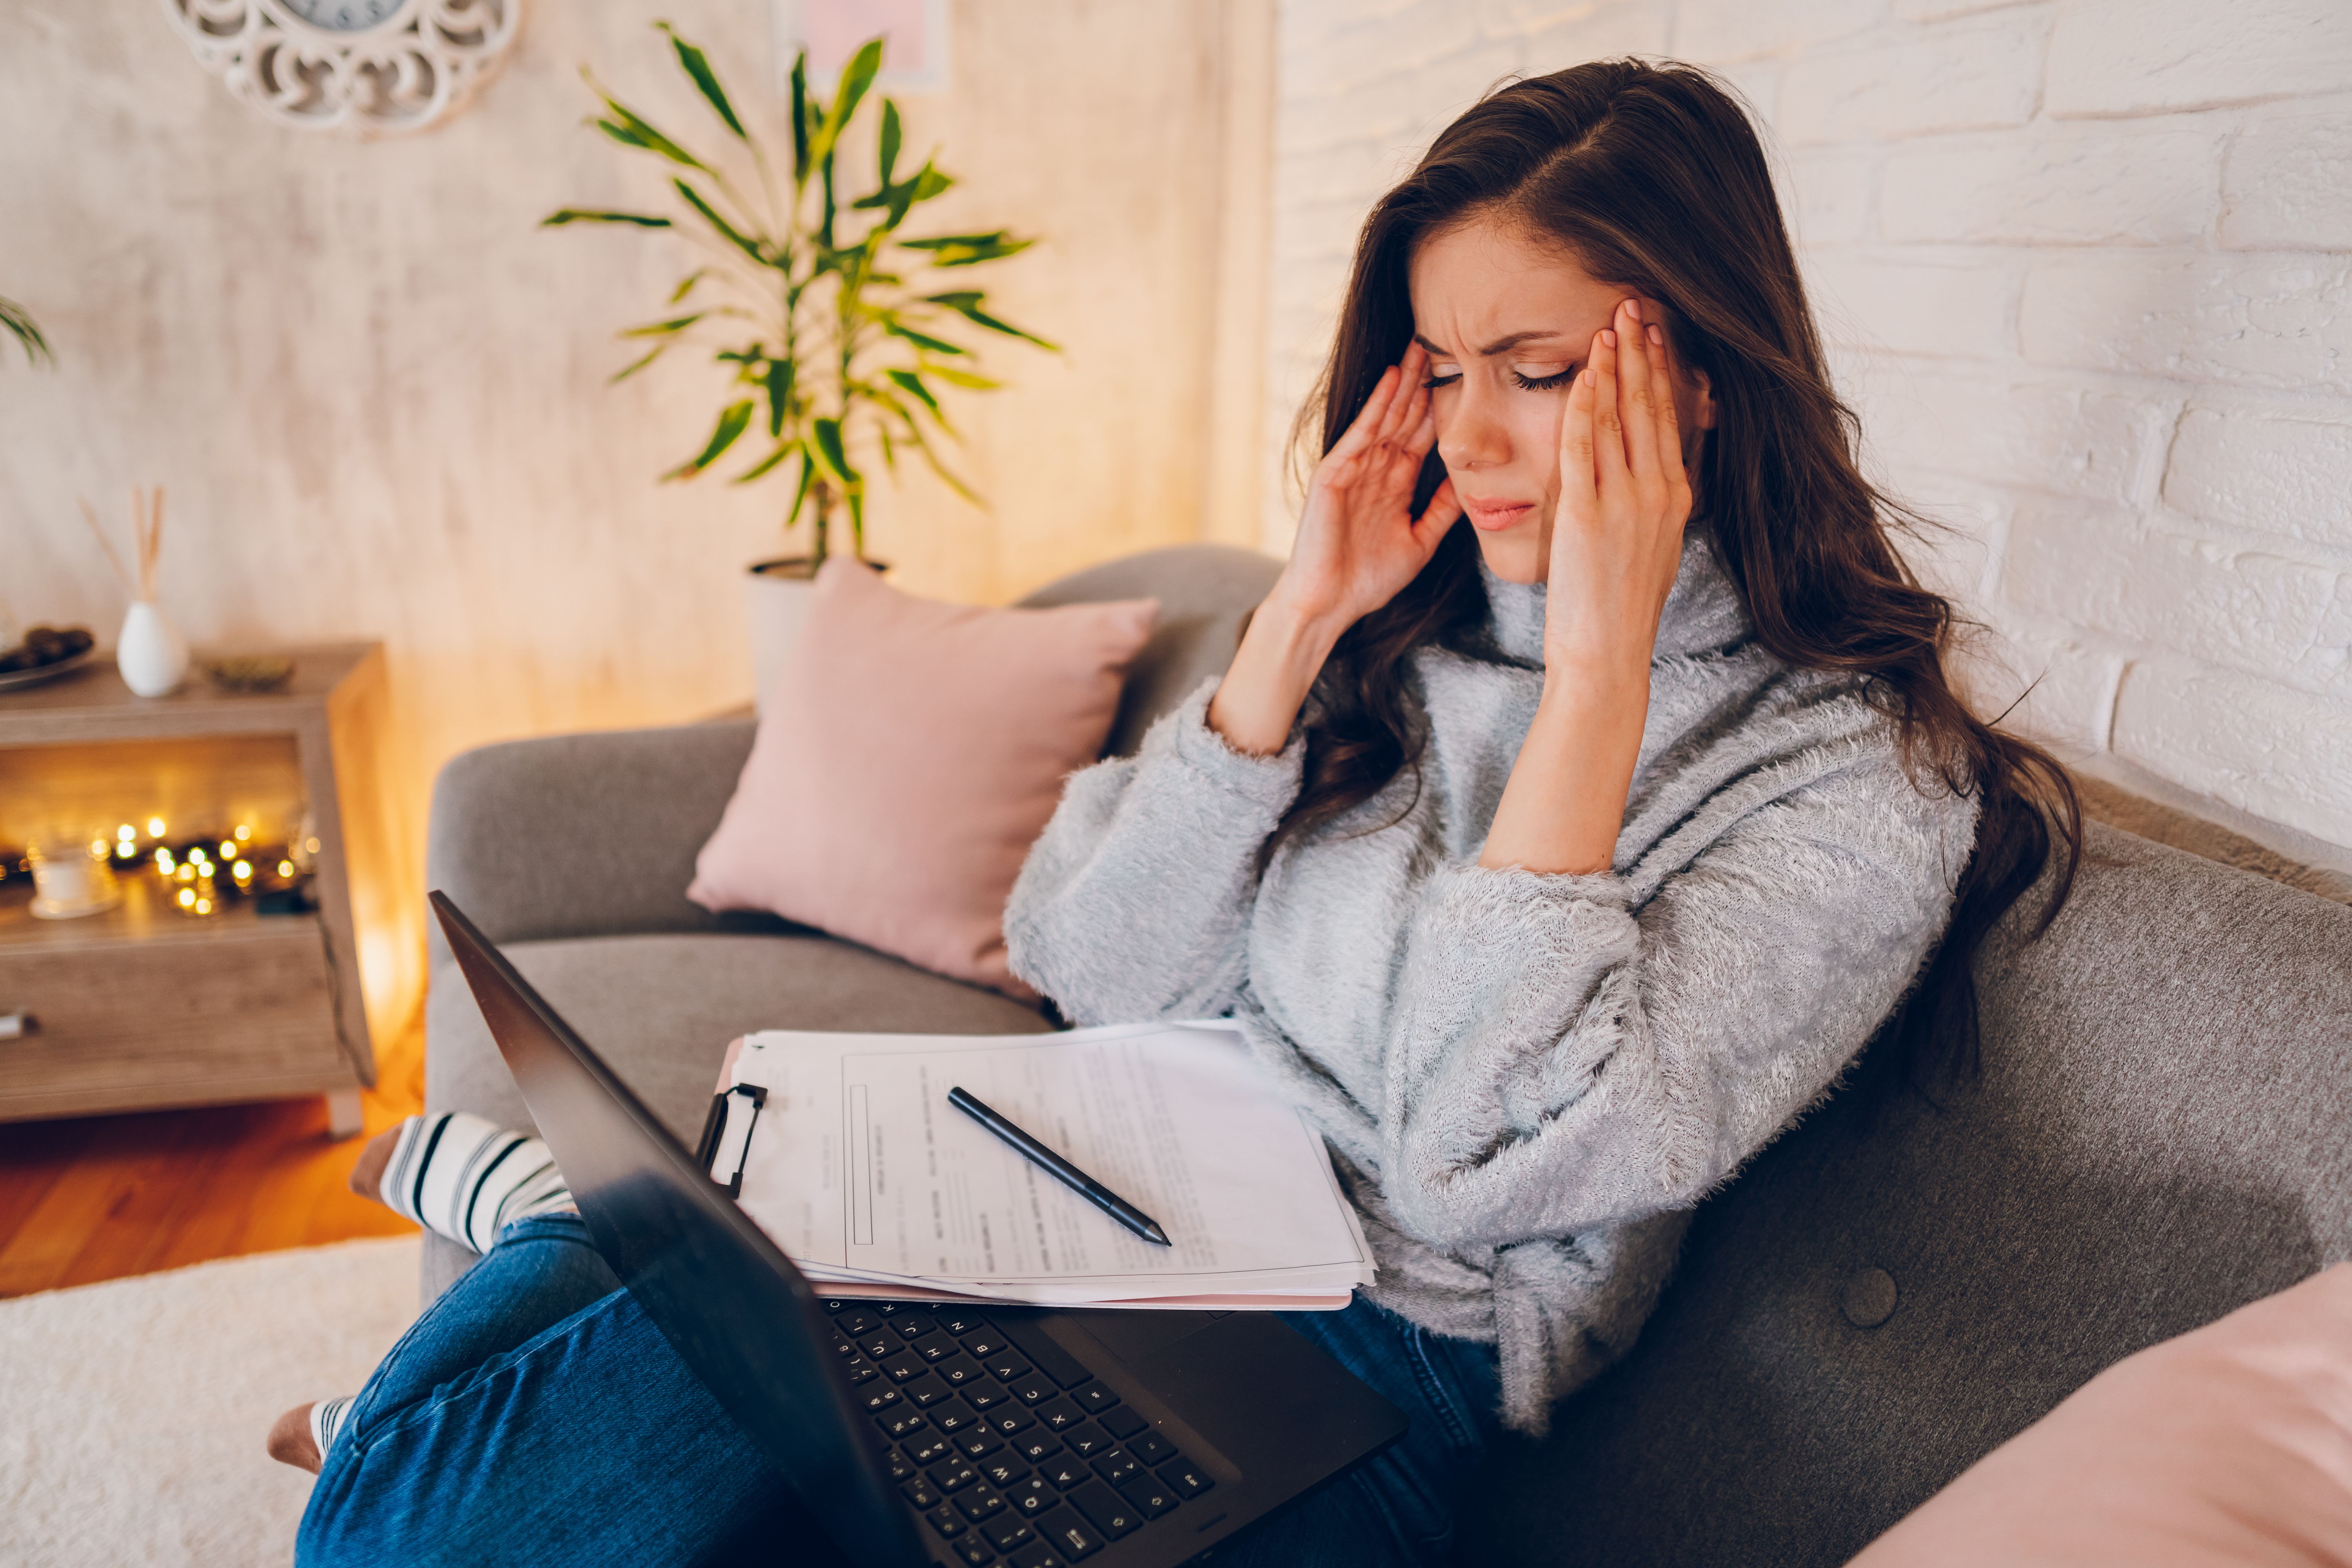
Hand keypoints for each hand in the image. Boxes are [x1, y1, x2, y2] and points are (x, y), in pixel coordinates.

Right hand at [1207, 344, 1462, 754]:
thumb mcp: (1420, 541)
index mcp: (1394, 484)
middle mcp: (1374, 470)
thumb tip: (1472, 485)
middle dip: (1424, 381)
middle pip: (1404, 416)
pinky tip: (1393, 378)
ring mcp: (1352, 469)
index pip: (1422, 435)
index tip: (1467, 376)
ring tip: (1422, 345)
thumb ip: (1442, 512)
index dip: (1442, 405)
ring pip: (1385, 416)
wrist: (1329, 605)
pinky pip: (1360, 432)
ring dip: (1403, 381)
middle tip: (1446, 339)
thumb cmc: (1367, 581)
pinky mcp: (1333, 474)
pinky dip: (1376, 405)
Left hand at [1545, 299, 1693, 676]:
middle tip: (1634, 304)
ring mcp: (1623, 502)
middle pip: (1649, 407)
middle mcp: (1656, 493)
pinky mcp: (1585, 514)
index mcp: (1675, 499)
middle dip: (1642, 352)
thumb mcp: (1655, 549)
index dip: (1661, 371)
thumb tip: (1660, 479)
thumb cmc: (1621, 609)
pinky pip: (1583, 448)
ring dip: (1612, 367)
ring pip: (1618, 418)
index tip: (1656, 333)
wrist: (1607, 655)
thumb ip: (1656, 507)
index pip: (1668, 419)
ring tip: (1609, 325)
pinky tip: (1581, 374)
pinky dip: (1582, 406)